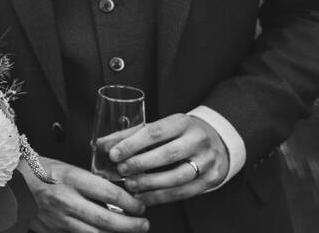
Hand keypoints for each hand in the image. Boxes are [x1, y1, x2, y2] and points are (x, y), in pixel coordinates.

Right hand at [19, 157, 147, 232]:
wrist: (7, 182)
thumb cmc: (34, 169)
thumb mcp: (65, 167)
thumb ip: (87, 180)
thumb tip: (114, 192)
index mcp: (70, 178)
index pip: (110, 193)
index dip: (130, 202)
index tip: (139, 204)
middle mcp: (66, 200)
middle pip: (107, 220)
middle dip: (131, 225)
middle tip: (143, 223)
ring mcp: (58, 219)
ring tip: (129, 231)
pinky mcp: (52, 231)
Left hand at [110, 114, 228, 204]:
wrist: (217, 141)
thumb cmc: (179, 134)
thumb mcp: (160, 128)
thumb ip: (131, 135)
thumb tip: (101, 144)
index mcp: (183, 122)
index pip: (154, 132)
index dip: (132, 144)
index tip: (113, 154)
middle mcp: (198, 139)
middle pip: (167, 154)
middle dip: (140, 164)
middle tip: (121, 170)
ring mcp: (208, 160)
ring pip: (177, 176)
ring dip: (150, 183)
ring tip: (130, 185)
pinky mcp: (212, 178)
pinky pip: (185, 192)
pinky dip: (162, 197)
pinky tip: (145, 197)